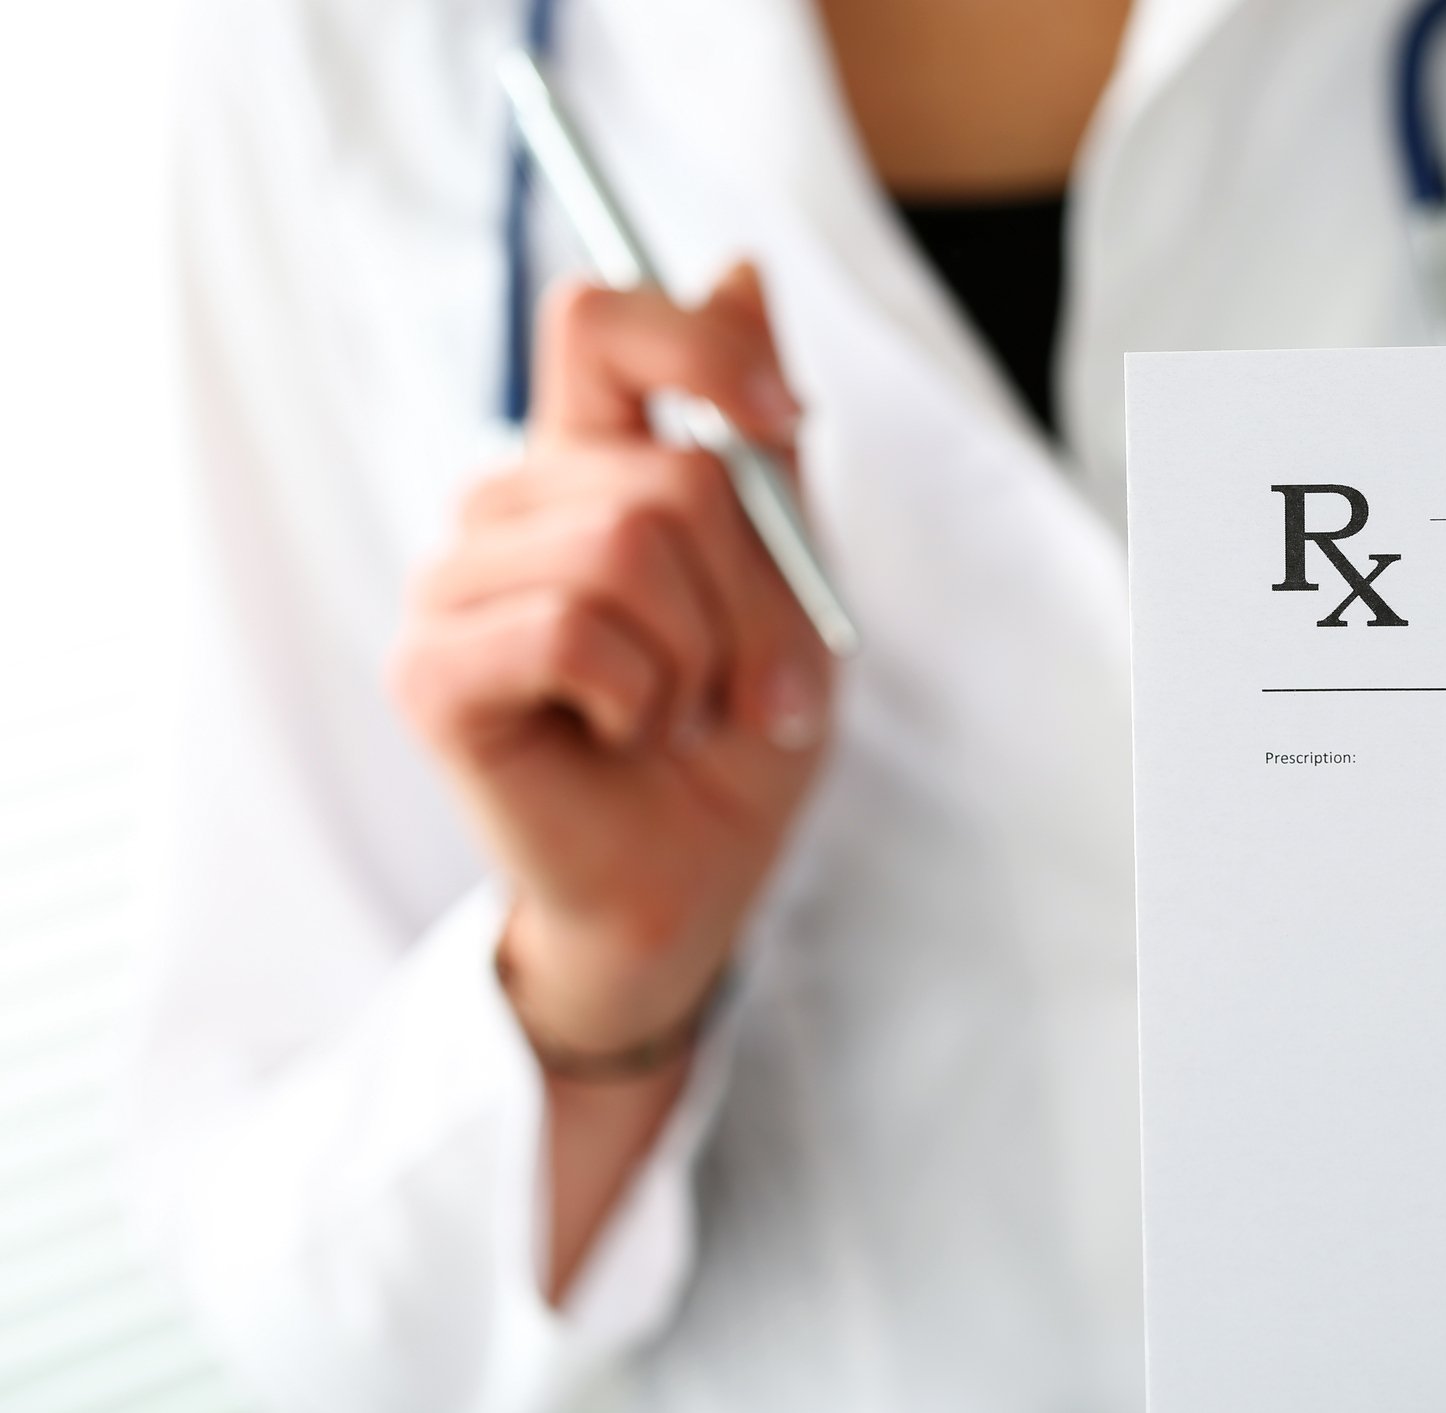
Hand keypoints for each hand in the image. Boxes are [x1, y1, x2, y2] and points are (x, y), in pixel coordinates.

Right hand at [392, 264, 831, 1058]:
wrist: (690, 881)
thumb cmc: (733, 736)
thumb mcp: (785, 579)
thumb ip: (759, 440)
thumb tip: (740, 266)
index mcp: (588, 466)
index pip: (602, 320)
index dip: (701, 344)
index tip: (784, 420)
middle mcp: (509, 503)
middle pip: (668, 470)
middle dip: (758, 598)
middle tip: (758, 688)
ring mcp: (455, 581)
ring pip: (627, 546)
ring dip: (702, 657)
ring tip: (681, 714)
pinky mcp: (429, 667)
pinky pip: (572, 629)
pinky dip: (637, 696)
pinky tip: (619, 735)